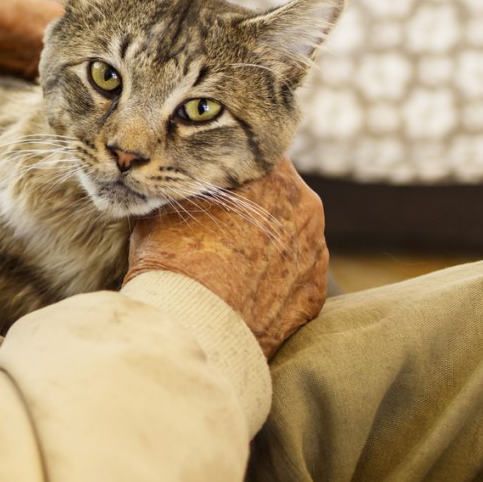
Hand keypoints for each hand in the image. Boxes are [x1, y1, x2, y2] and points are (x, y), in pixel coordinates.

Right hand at [124, 159, 327, 357]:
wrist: (194, 326)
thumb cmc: (173, 257)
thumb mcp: (166, 203)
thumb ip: (184, 186)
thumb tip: (170, 181)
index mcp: (273, 174)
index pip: (256, 155)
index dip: (232, 164)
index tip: (214, 176)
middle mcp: (305, 207)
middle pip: (279, 193)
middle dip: (253, 202)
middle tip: (217, 218)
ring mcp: (315, 253)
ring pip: (290, 234)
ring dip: (266, 241)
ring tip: (227, 259)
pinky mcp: (315, 295)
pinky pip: (295, 275)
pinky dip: (274, 278)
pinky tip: (243, 287)